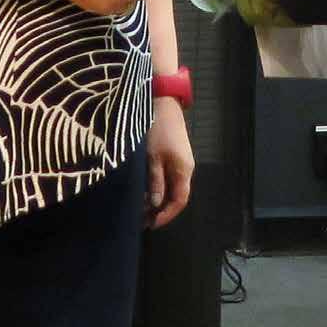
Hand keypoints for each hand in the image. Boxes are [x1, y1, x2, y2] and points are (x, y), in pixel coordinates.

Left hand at [145, 96, 193, 228]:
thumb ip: (156, 181)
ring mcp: (181, 160)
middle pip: (177, 195)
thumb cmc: (158, 130)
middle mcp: (186, 167)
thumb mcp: (153, 157)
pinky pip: (169, 176)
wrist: (163, 102)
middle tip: (141, 218)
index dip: (166, 215)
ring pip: (172, 186)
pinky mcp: (175, 153)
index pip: (179, 201)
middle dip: (161, 210)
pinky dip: (158, 186)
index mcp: (184, 170)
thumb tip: (156, 205)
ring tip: (140, 206)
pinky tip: (146, 187)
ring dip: (158, 198)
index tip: (150, 224)